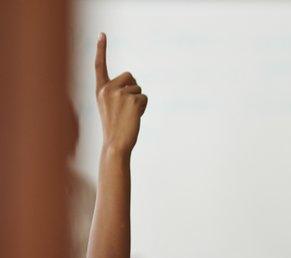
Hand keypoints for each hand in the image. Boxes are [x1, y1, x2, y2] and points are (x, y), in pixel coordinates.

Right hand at [95, 33, 147, 152]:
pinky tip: (135, 117)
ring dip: (139, 100)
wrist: (115, 143)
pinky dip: (144, 107)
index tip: (102, 34)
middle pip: (130, 76)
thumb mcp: (110, 106)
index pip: (99, 65)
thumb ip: (118, 92)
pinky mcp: (132, 100)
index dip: (101, 49)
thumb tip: (135, 86)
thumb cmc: (114, 126)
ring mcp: (120, 94)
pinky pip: (145, 98)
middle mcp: (107, 88)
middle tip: (126, 107)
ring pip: (139, 88)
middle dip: (134, 88)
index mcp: (99, 89)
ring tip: (129, 114)